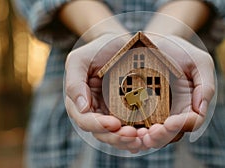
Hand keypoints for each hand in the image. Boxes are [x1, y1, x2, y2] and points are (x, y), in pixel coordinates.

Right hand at [65, 33, 144, 152]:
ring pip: (118, 135)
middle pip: (102, 133)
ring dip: (129, 140)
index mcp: (81, 102)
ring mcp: (112, 114)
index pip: (86, 120)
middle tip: (133, 135)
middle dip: (117, 137)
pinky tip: (149, 135)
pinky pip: (132, 127)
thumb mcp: (80, 60)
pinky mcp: (128, 113)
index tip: (115, 123)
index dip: (99, 125)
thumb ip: (74, 82)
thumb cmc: (98, 50)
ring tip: (143, 138)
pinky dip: (139, 134)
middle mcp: (96, 112)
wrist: (120, 44)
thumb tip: (81, 108)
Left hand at [141, 34, 214, 147]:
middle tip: (150, 134)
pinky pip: (135, 124)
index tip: (171, 122)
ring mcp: (155, 113)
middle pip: (170, 134)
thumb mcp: (199, 62)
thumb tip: (201, 109)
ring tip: (137, 135)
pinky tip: (123, 129)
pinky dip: (131, 131)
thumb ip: (206, 84)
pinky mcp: (138, 108)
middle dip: (161, 137)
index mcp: (190, 105)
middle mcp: (173, 113)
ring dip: (145, 138)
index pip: (191, 122)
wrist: (155, 42)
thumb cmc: (180, 51)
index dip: (182, 125)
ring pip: (152, 134)